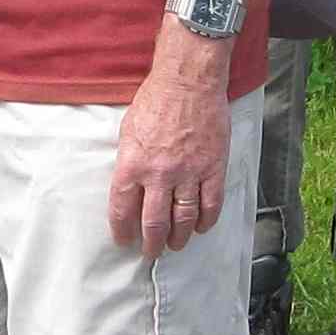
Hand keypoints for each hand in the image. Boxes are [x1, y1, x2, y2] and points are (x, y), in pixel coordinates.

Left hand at [107, 58, 229, 253]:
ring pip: (184, 218)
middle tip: (151, 252)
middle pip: (154, 222)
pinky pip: (211, 204)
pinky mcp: (212, 168)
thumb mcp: (128, 131)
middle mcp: (159, 174)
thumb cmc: (155, 101)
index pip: (123, 209)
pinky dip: (206, 221)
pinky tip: (201, 228)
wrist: (188, 82)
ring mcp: (188, 173)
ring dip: (179, 237)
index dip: (122, 231)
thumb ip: (129, 162)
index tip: (124, 240)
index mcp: (132, 165)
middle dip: (152, 243)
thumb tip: (129, 187)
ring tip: (175, 245)